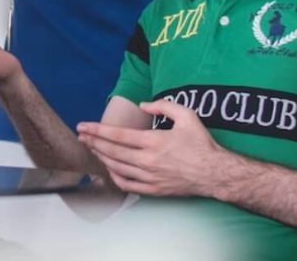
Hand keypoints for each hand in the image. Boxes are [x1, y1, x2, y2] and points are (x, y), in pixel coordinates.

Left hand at [76, 99, 226, 196]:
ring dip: (101, 157)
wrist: (215, 174)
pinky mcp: (154, 190)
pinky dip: (114, 177)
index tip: (83, 126)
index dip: (97, 130)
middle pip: (112, 151)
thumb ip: (163, 105)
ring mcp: (149, 177)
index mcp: (153, 141)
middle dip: (93, 142)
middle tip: (81, 136)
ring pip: (117, 168)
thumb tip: (143, 104)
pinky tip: (109, 169)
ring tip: (92, 148)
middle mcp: (148, 161)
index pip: (117, 135)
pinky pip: (127, 185)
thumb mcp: (186, 116)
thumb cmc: (201, 144)